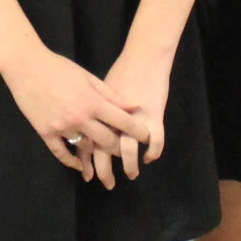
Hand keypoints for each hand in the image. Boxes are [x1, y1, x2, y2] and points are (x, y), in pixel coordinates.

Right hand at [0, 45, 155, 188]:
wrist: (26, 66)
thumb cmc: (59, 67)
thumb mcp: (88, 77)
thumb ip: (111, 94)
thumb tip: (134, 107)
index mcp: (93, 102)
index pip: (123, 122)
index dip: (138, 131)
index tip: (147, 137)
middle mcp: (80, 118)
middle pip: (107, 141)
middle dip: (120, 147)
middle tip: (126, 150)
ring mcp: (62, 127)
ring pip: (86, 149)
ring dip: (97, 154)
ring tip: (105, 158)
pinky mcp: (45, 132)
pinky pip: (61, 153)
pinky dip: (71, 162)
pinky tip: (80, 165)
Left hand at [98, 43, 172, 183]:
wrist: (144, 57)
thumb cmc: (121, 70)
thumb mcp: (99, 87)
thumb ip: (92, 108)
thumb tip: (85, 125)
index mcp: (96, 112)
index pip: (88, 141)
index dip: (87, 160)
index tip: (87, 174)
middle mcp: (113, 118)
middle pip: (105, 150)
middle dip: (105, 170)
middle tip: (107, 183)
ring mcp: (134, 118)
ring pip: (128, 149)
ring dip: (129, 165)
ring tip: (131, 174)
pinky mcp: (154, 115)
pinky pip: (155, 140)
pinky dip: (154, 150)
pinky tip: (150, 157)